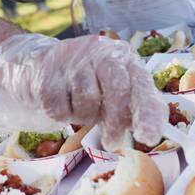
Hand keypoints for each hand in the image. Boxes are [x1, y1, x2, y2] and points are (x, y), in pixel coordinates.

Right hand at [0, 34, 166, 151]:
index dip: (146, 112)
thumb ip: (136, 106)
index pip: (140, 83)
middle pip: (116, 89)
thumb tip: (155, 130)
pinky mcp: (46, 74)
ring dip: (84, 115)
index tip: (149, 137)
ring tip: (79, 108)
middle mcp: (99, 51)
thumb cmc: (86, 82)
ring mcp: (71, 60)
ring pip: (87, 99)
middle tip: (113, 142)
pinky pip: (60, 108)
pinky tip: (61, 103)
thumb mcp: (115, 91)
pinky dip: (62, 115)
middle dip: (116, 121)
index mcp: (123, 56)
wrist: (39, 66)